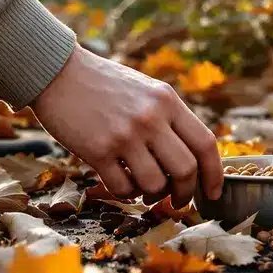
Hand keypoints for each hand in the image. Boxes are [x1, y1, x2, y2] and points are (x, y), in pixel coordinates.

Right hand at [31, 46, 222, 204]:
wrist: (57, 72)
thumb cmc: (104, 84)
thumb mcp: (146, 90)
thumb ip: (168, 118)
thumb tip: (192, 159)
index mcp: (167, 101)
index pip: (205, 144)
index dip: (215, 174)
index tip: (213, 192)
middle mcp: (150, 118)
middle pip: (186, 170)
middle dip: (185, 193)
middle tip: (177, 200)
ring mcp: (124, 135)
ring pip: (155, 184)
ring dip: (153, 194)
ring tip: (144, 188)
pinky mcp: (97, 151)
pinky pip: (123, 188)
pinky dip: (126, 193)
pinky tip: (121, 182)